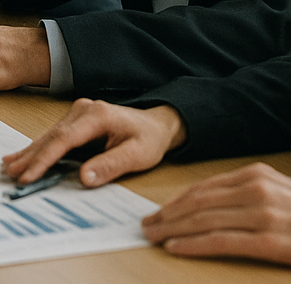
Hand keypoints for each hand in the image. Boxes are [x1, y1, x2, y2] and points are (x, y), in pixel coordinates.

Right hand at [2, 98, 186, 187]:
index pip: (64, 139)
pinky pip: (54, 136)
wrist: (156, 124)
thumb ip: (110, 165)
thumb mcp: (137, 155)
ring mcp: (76, 113)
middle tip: (11, 172)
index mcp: (96, 116)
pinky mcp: (74, 120)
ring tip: (10, 166)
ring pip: (49, 135)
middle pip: (51, 135)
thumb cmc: (148, 139)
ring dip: (30, 152)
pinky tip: (23, 154)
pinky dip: (39, 147)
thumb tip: (84, 178)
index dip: (45, 158)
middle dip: (30, 156)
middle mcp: (81, 110)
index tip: (29, 174)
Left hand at [142, 162, 290, 264]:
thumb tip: (204, 208)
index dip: (175, 201)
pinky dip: (195, 244)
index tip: (156, 212)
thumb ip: (246, 196)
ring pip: (204, 219)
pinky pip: (223, 241)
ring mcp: (264, 213)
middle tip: (146, 225)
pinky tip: (176, 247)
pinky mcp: (271, 239)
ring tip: (154, 236)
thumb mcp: (278, 196)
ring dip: (173, 228)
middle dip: (168, 214)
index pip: (203, 188)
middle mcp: (257, 189)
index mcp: (256, 175)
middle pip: (198, 202)